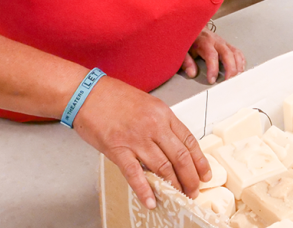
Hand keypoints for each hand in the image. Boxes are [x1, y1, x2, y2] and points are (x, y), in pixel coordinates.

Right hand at [73, 76, 210, 208]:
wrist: (88, 92)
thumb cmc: (114, 97)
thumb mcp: (148, 104)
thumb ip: (161, 124)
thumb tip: (173, 146)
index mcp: (163, 114)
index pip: (189, 141)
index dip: (199, 161)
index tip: (204, 174)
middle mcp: (154, 126)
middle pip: (180, 157)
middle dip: (190, 178)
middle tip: (194, 191)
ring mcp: (136, 138)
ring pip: (162, 167)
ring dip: (173, 186)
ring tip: (178, 197)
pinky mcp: (117, 149)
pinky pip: (134, 173)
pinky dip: (144, 190)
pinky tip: (151, 200)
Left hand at [181, 28, 245, 83]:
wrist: (193, 26)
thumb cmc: (189, 39)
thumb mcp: (183, 49)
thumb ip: (186, 61)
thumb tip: (192, 73)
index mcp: (204, 42)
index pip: (211, 55)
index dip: (213, 68)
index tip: (212, 80)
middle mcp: (216, 41)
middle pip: (228, 54)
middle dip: (230, 69)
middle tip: (229, 81)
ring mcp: (223, 42)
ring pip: (235, 53)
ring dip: (238, 66)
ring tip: (236, 78)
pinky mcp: (227, 44)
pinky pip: (237, 52)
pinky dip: (241, 61)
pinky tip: (240, 69)